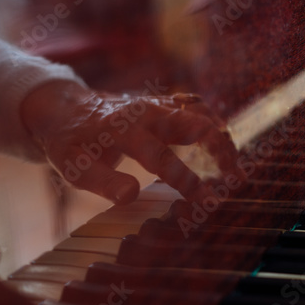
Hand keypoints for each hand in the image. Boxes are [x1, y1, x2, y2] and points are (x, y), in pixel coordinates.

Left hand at [20, 80, 240, 203]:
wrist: (68, 108)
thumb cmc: (71, 143)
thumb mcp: (73, 166)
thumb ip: (102, 181)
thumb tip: (131, 196)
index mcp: (124, 129)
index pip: (161, 157)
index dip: (185, 180)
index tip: (206, 201)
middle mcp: (148, 112)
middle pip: (196, 124)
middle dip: (221, 150)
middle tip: (236, 179)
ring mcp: (159, 104)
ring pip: (202, 113)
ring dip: (223, 138)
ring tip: (236, 167)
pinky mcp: (166, 103)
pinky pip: (198, 107)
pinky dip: (216, 124)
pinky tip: (225, 146)